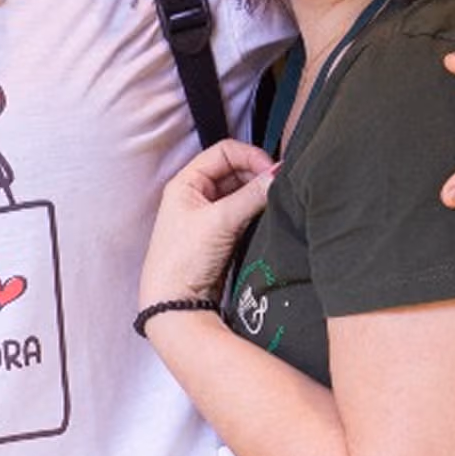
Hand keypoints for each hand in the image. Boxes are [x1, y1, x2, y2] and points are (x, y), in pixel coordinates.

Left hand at [139, 138, 276, 311]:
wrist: (175, 303)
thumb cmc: (183, 260)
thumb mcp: (220, 221)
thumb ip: (251, 196)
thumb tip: (278, 175)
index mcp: (186, 182)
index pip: (223, 151)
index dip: (250, 156)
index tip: (272, 172)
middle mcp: (196, 194)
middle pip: (235, 169)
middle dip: (258, 174)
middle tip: (279, 187)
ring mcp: (208, 214)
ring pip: (241, 191)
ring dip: (259, 193)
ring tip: (277, 202)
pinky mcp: (221, 233)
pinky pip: (244, 212)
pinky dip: (258, 210)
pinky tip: (270, 216)